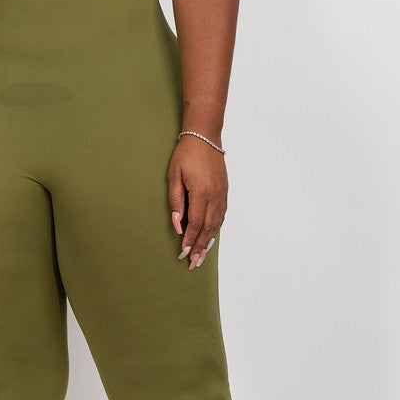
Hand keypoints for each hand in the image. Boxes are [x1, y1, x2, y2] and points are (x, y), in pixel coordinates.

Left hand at [168, 134, 227, 269]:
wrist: (205, 136)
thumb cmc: (186, 154)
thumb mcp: (174, 175)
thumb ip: (176, 201)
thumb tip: (177, 224)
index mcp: (202, 192)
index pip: (195, 224)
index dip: (189, 240)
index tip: (183, 253)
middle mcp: (215, 196)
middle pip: (208, 229)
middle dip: (200, 248)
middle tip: (193, 263)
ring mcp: (222, 194)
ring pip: (217, 224)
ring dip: (209, 242)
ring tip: (202, 256)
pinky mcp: (225, 192)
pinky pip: (222, 216)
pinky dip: (216, 229)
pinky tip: (211, 237)